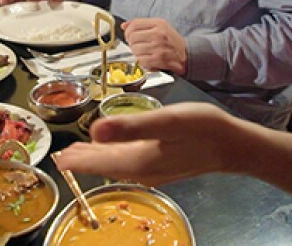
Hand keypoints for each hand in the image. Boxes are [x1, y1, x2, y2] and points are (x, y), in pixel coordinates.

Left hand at [55, 103, 238, 185]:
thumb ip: (129, 126)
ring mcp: (154, 170)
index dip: (77, 159)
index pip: (97, 161)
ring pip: (117, 165)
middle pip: (105, 165)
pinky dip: (115, 157)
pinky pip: (129, 163)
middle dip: (83, 161)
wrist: (234, 145)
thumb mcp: (166, 121)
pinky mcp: (164, 164)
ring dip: (98, 159)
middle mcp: (142, 170)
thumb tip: (94, 130)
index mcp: (137, 160)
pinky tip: (117, 151)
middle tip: (62, 157)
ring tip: (81, 155)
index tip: (58, 159)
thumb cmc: (203, 128)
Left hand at [121, 18, 186, 74]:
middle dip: (131, 42)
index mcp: (159, 24)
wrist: (185, 54)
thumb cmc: (171, 40)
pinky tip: (146, 58)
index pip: (134, 24)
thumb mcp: (159, 26)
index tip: (129, 34)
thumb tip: (124, 25)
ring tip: (143, 51)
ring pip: (134, 49)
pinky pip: (140, 60)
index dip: (128, 30)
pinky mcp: (158, 60)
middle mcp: (159, 35)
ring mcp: (158, 48)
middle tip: (136, 44)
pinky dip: (141, 60)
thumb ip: (141, 24)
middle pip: (132, 37)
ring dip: (136, 52)